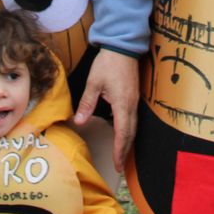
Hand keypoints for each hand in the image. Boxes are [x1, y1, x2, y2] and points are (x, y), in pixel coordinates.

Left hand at [72, 48, 138, 173]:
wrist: (123, 46)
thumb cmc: (108, 63)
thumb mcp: (93, 82)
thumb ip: (87, 103)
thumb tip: (79, 122)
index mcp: (122, 104)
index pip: (122, 133)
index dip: (119, 151)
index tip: (117, 165)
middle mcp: (132, 105)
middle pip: (130, 134)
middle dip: (124, 151)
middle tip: (119, 167)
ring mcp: (135, 101)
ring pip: (133, 127)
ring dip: (127, 142)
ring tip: (121, 155)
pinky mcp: (134, 97)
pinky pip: (133, 119)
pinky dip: (128, 131)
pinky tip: (122, 135)